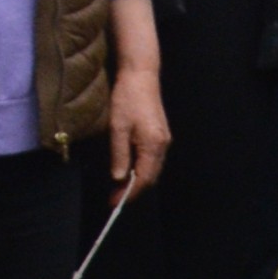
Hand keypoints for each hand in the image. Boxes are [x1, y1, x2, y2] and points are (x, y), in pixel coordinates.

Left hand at [104, 57, 172, 197]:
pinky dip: (141, 169)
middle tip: (113, 198)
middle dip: (133, 190)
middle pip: (151, 177)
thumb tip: (118, 178)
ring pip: (153, 169)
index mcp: (153, 144)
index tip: (113, 202)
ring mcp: (164, 140)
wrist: (141, 76)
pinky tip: (128, 170)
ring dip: (137, 180)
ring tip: (118, 187)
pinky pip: (152, 159)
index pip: (144, 178)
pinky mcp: (160, 135)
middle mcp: (163, 145)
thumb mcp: (117, 128)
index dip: (129, 193)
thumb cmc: (127, 100)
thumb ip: (119, 155)